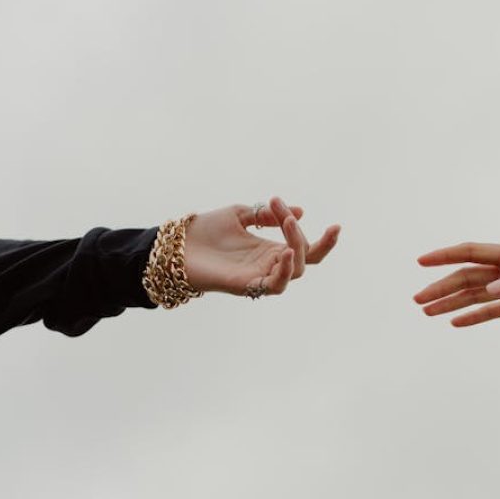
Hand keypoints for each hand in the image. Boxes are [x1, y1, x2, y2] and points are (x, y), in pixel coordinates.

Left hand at [183, 196, 339, 296]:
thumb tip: (301, 212)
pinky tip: (285, 252)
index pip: (307, 248)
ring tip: (288, 223)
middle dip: (302, 233)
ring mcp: (260, 276)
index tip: (310, 215)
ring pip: (297, 271)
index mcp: (271, 249)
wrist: (176, 245)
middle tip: (286, 215)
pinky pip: (275, 285)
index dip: (323, 239)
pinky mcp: (247, 285)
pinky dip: (285, 271)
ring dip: (298, 246)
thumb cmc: (206, 232)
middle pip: (308, 259)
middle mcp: (269, 264)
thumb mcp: (241, 214)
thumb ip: (267, 214)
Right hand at [414, 242, 499, 326]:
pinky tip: (454, 323)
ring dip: (450, 303)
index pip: (471, 253)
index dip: (445, 256)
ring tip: (426, 312)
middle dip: (440, 288)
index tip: (422, 262)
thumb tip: (492, 291)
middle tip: (417, 300)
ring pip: (473, 296)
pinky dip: (472, 317)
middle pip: (465, 278)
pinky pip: (490, 312)